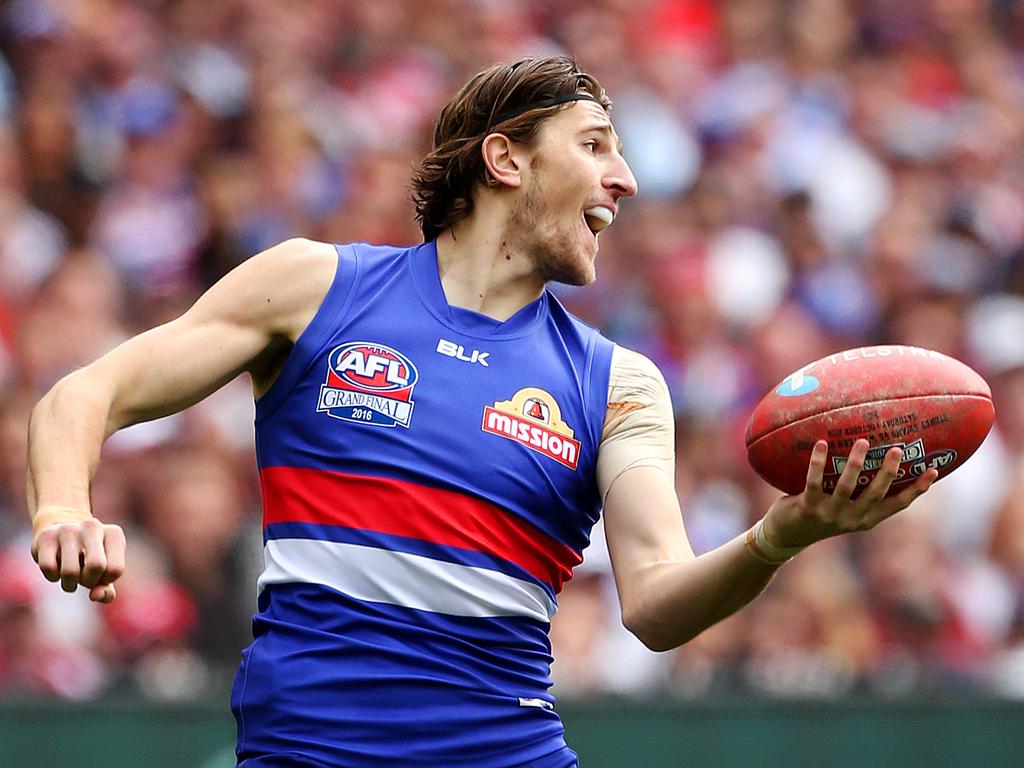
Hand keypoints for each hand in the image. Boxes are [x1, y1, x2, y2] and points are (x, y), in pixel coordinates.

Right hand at [32, 517, 125, 602]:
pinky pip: (48, 568)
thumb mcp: (104, 572)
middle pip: (96, 566)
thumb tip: (96, 595)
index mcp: (114, 534)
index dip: (105, 580)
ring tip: (70, 577)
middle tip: (84, 578)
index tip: (100, 574)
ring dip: (69, 584)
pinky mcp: (46, 536)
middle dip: (88, 582)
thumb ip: (107, 590)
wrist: (64, 533)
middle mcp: (93, 527)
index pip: (115, 570)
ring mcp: (68, 529)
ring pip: (70, 571)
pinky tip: (56, 568)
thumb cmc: (90, 558)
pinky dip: (52, 577)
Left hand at [763, 438, 937, 548]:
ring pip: (847, 488)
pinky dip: (818, 463)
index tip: (934, 470)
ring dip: (855, 464)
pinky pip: (814, 482)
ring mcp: (830, 515)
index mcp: (866, 519)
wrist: (785, 536)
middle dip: (888, 472)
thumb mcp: (844, 507)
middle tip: (897, 448)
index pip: (898, 504)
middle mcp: (852, 519)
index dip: (917, 489)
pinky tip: (822, 444)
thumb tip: (873, 452)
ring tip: (863, 441)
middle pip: (876, 494)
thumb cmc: (819, 513)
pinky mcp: (808, 508)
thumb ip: (859, 489)